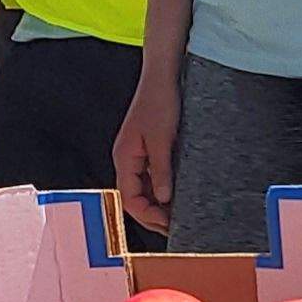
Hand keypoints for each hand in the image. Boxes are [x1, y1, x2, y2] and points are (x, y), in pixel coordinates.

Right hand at [114, 72, 177, 238]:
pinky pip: (151, 175)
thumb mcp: (162, 139)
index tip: (168, 224)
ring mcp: (137, 154)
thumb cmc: (159, 102)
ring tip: (178, 213)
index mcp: (124, 157)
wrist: (163, 75)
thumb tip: (163, 198)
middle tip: (175, 226)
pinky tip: (177, 193)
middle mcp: (127, 158)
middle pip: (135, 196)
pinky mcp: (148, 148)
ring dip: (158, 202)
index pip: (129, 198)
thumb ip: (161, 170)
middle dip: (152, 214)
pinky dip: (162, 188)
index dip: (147, 215)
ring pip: (143, 188)